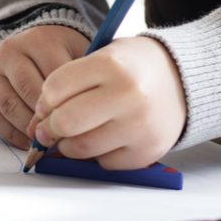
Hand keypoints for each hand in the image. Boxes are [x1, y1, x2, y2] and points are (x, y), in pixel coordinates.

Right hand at [0, 25, 89, 148]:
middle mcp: (12, 53)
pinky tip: (28, 143)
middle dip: (46, 116)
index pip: (53, 73)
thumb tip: (87, 111)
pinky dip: (11, 134)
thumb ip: (82, 74)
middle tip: (62, 134)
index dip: (67, 99)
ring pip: (10, 105)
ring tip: (47, 140)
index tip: (80, 117)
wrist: (32, 43)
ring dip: (28, 128)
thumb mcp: (76, 50)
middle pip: (28, 88)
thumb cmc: (62, 52)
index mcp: (39, 40)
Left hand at [28, 36, 186, 169]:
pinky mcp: (146, 152)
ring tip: (80, 131)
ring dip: (70, 144)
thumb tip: (37, 126)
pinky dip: (99, 153)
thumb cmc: (135, 67)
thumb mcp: (105, 57)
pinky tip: (110, 136)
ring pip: (80, 148)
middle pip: (65, 122)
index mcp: (112, 65)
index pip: (55, 89)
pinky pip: (104, 163)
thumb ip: (70, 84)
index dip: (44, 100)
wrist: (183, 80)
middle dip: (50, 127)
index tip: (48, 103)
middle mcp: (128, 96)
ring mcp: (139, 127)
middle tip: (52, 126)